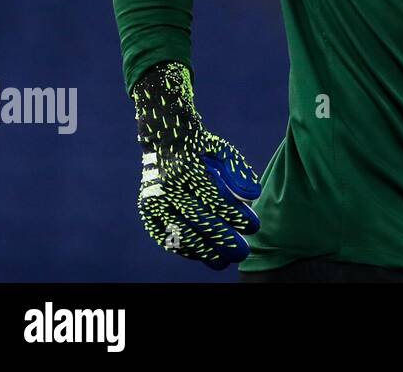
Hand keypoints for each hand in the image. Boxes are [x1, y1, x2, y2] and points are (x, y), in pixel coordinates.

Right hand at [131, 61, 261, 268]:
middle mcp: (169, 185)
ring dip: (203, 251)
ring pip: (180, 232)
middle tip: (243, 253)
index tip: (254, 226)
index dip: (236, 214)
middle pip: (198, 219)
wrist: (165, 139)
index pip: (216, 197)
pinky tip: (203, 255)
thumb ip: (239, 172)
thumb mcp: (223, 151)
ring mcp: (155, 199)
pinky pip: (165, 236)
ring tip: (224, 262)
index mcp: (190, 168)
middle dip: (223, 239)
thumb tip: (254, 196)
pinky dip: (185, 248)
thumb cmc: (202, 149)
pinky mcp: (148, 210)